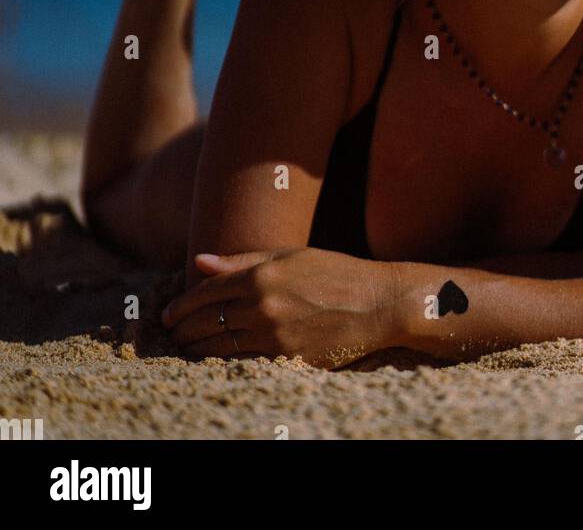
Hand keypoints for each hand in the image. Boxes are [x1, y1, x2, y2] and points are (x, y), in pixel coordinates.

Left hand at [160, 247, 397, 367]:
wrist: (377, 304)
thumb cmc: (335, 273)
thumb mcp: (289, 256)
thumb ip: (242, 261)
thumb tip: (199, 262)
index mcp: (262, 276)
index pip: (206, 292)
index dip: (181, 305)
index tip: (168, 315)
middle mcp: (263, 306)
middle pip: (207, 323)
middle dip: (182, 330)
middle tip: (172, 336)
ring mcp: (275, 337)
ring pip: (219, 349)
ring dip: (196, 351)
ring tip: (186, 350)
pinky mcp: (288, 360)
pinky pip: (244, 364)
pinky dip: (224, 364)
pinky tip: (215, 363)